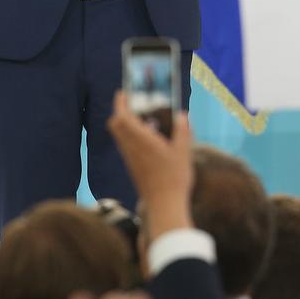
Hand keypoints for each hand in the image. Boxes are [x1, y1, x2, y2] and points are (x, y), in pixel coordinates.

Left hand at [108, 91, 193, 239]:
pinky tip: (146, 138)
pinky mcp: (132, 167)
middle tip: (130, 103)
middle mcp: (131, 148)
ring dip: (124, 123)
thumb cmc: (174, 178)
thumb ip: (183, 130)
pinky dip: (129, 136)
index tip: (123, 93)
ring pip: (119, 136)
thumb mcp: (184, 151)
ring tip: (141, 118)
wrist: (164, 205)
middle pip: (115, 125)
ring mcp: (130, 158)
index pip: (122, 117)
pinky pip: (125, 145)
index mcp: (142, 140)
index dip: (120, 103)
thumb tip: (182, 115)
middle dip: (119, 111)